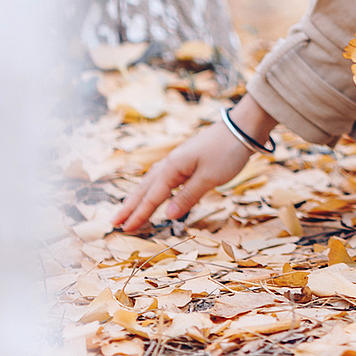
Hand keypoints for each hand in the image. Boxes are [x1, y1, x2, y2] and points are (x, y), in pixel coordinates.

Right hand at [111, 95, 274, 233]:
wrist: (241, 127)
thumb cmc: (227, 152)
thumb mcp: (209, 178)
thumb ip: (188, 197)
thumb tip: (168, 216)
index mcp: (173, 167)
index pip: (152, 196)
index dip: (139, 214)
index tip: (124, 229)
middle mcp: (170, 163)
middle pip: (145, 188)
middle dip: (130, 205)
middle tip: (114, 221)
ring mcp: (178, 159)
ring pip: (152, 181)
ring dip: (139, 196)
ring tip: (126, 209)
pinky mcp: (186, 159)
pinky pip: (162, 177)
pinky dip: (153, 187)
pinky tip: (153, 190)